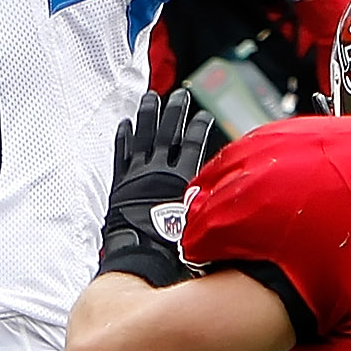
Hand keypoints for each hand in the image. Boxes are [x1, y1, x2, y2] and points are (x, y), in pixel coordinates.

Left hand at [99, 87, 212, 284]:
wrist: (140, 255)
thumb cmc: (171, 246)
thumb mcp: (198, 223)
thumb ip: (210, 205)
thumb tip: (230, 202)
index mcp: (179, 179)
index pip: (191, 145)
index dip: (198, 129)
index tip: (203, 116)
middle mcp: (158, 171)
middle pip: (167, 134)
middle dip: (174, 112)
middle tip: (179, 95)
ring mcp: (137, 175)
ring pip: (142, 137)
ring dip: (147, 116)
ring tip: (150, 98)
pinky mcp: (120, 183)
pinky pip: (121, 154)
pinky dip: (123, 139)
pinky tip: (125, 124)